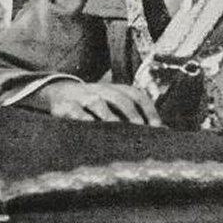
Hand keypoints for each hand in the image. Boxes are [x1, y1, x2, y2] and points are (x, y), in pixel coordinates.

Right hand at [33, 79, 161, 124]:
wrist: (56, 93)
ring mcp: (82, 96)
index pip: (136, 95)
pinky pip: (74, 111)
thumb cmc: (92, 107)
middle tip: (140, 130)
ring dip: (108, 116)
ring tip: (117, 129)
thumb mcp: (111, 106)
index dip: (149, 109)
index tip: (158, 128)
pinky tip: (90, 129)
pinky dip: (83, 119)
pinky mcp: (64, 106)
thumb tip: (165, 132)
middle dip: (131, 113)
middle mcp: (100, 90)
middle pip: (119, 97)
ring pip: (97, 102)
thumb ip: (133, 118)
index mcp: (115, 89)